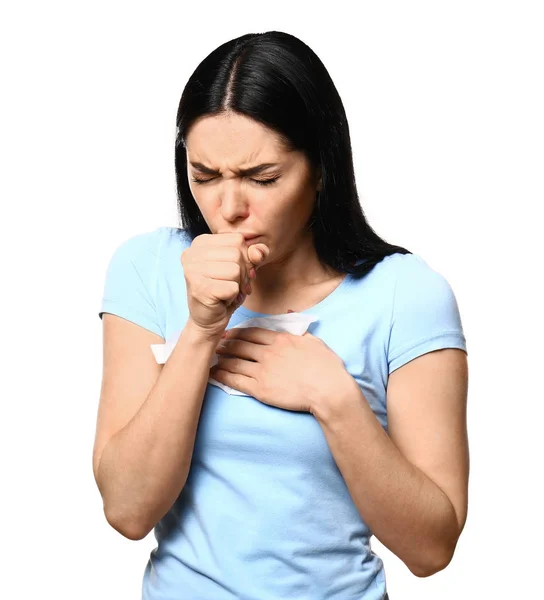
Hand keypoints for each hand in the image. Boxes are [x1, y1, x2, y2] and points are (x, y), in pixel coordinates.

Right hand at [181, 233, 268, 337]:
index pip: (237, 240)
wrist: (208, 320)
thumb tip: (259, 252)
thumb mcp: (242, 268)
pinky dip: (233, 297)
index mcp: (200, 242)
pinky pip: (233, 287)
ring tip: (226, 293)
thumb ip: (254, 254)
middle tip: (231, 286)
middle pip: (237, 254)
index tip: (234, 273)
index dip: (244, 258)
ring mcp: (192, 270)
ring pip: (236, 270)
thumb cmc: (224, 291)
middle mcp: (191, 253)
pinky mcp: (199, 288)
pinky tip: (222, 300)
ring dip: (238, 286)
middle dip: (243, 274)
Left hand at [209, 327, 354, 413]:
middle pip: (240, 345)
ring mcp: (263, 371)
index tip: (229, 333)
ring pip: (235, 362)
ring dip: (222, 359)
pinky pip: (236, 380)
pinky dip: (223, 376)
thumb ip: (299, 327)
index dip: (238, 332)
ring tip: (212, 357)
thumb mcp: (314, 341)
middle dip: (226, 344)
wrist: (328, 390)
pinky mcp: (260, 389)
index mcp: (280, 340)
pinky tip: (215, 374)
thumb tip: (290, 311)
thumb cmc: (326, 367)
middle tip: (216, 344)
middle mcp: (268, 353)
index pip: (253, 332)